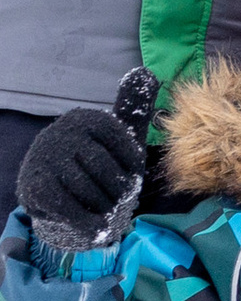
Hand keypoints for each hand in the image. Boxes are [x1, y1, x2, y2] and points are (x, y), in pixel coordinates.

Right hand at [19, 68, 158, 254]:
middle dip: (120, 190)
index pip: (124, 144)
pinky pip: (69, 208)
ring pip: (88, 190)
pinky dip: (88, 222)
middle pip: (105, 169)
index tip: (133, 174)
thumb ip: (133, 105)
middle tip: (123, 198)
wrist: (50, 183)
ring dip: (105, 206)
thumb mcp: (114, 131)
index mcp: (87, 118)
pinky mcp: (35, 187)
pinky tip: (98, 228)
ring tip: (109, 208)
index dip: (133, 166)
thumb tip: (146, 72)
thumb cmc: (94, 157)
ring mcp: (45, 160)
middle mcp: (62, 133)